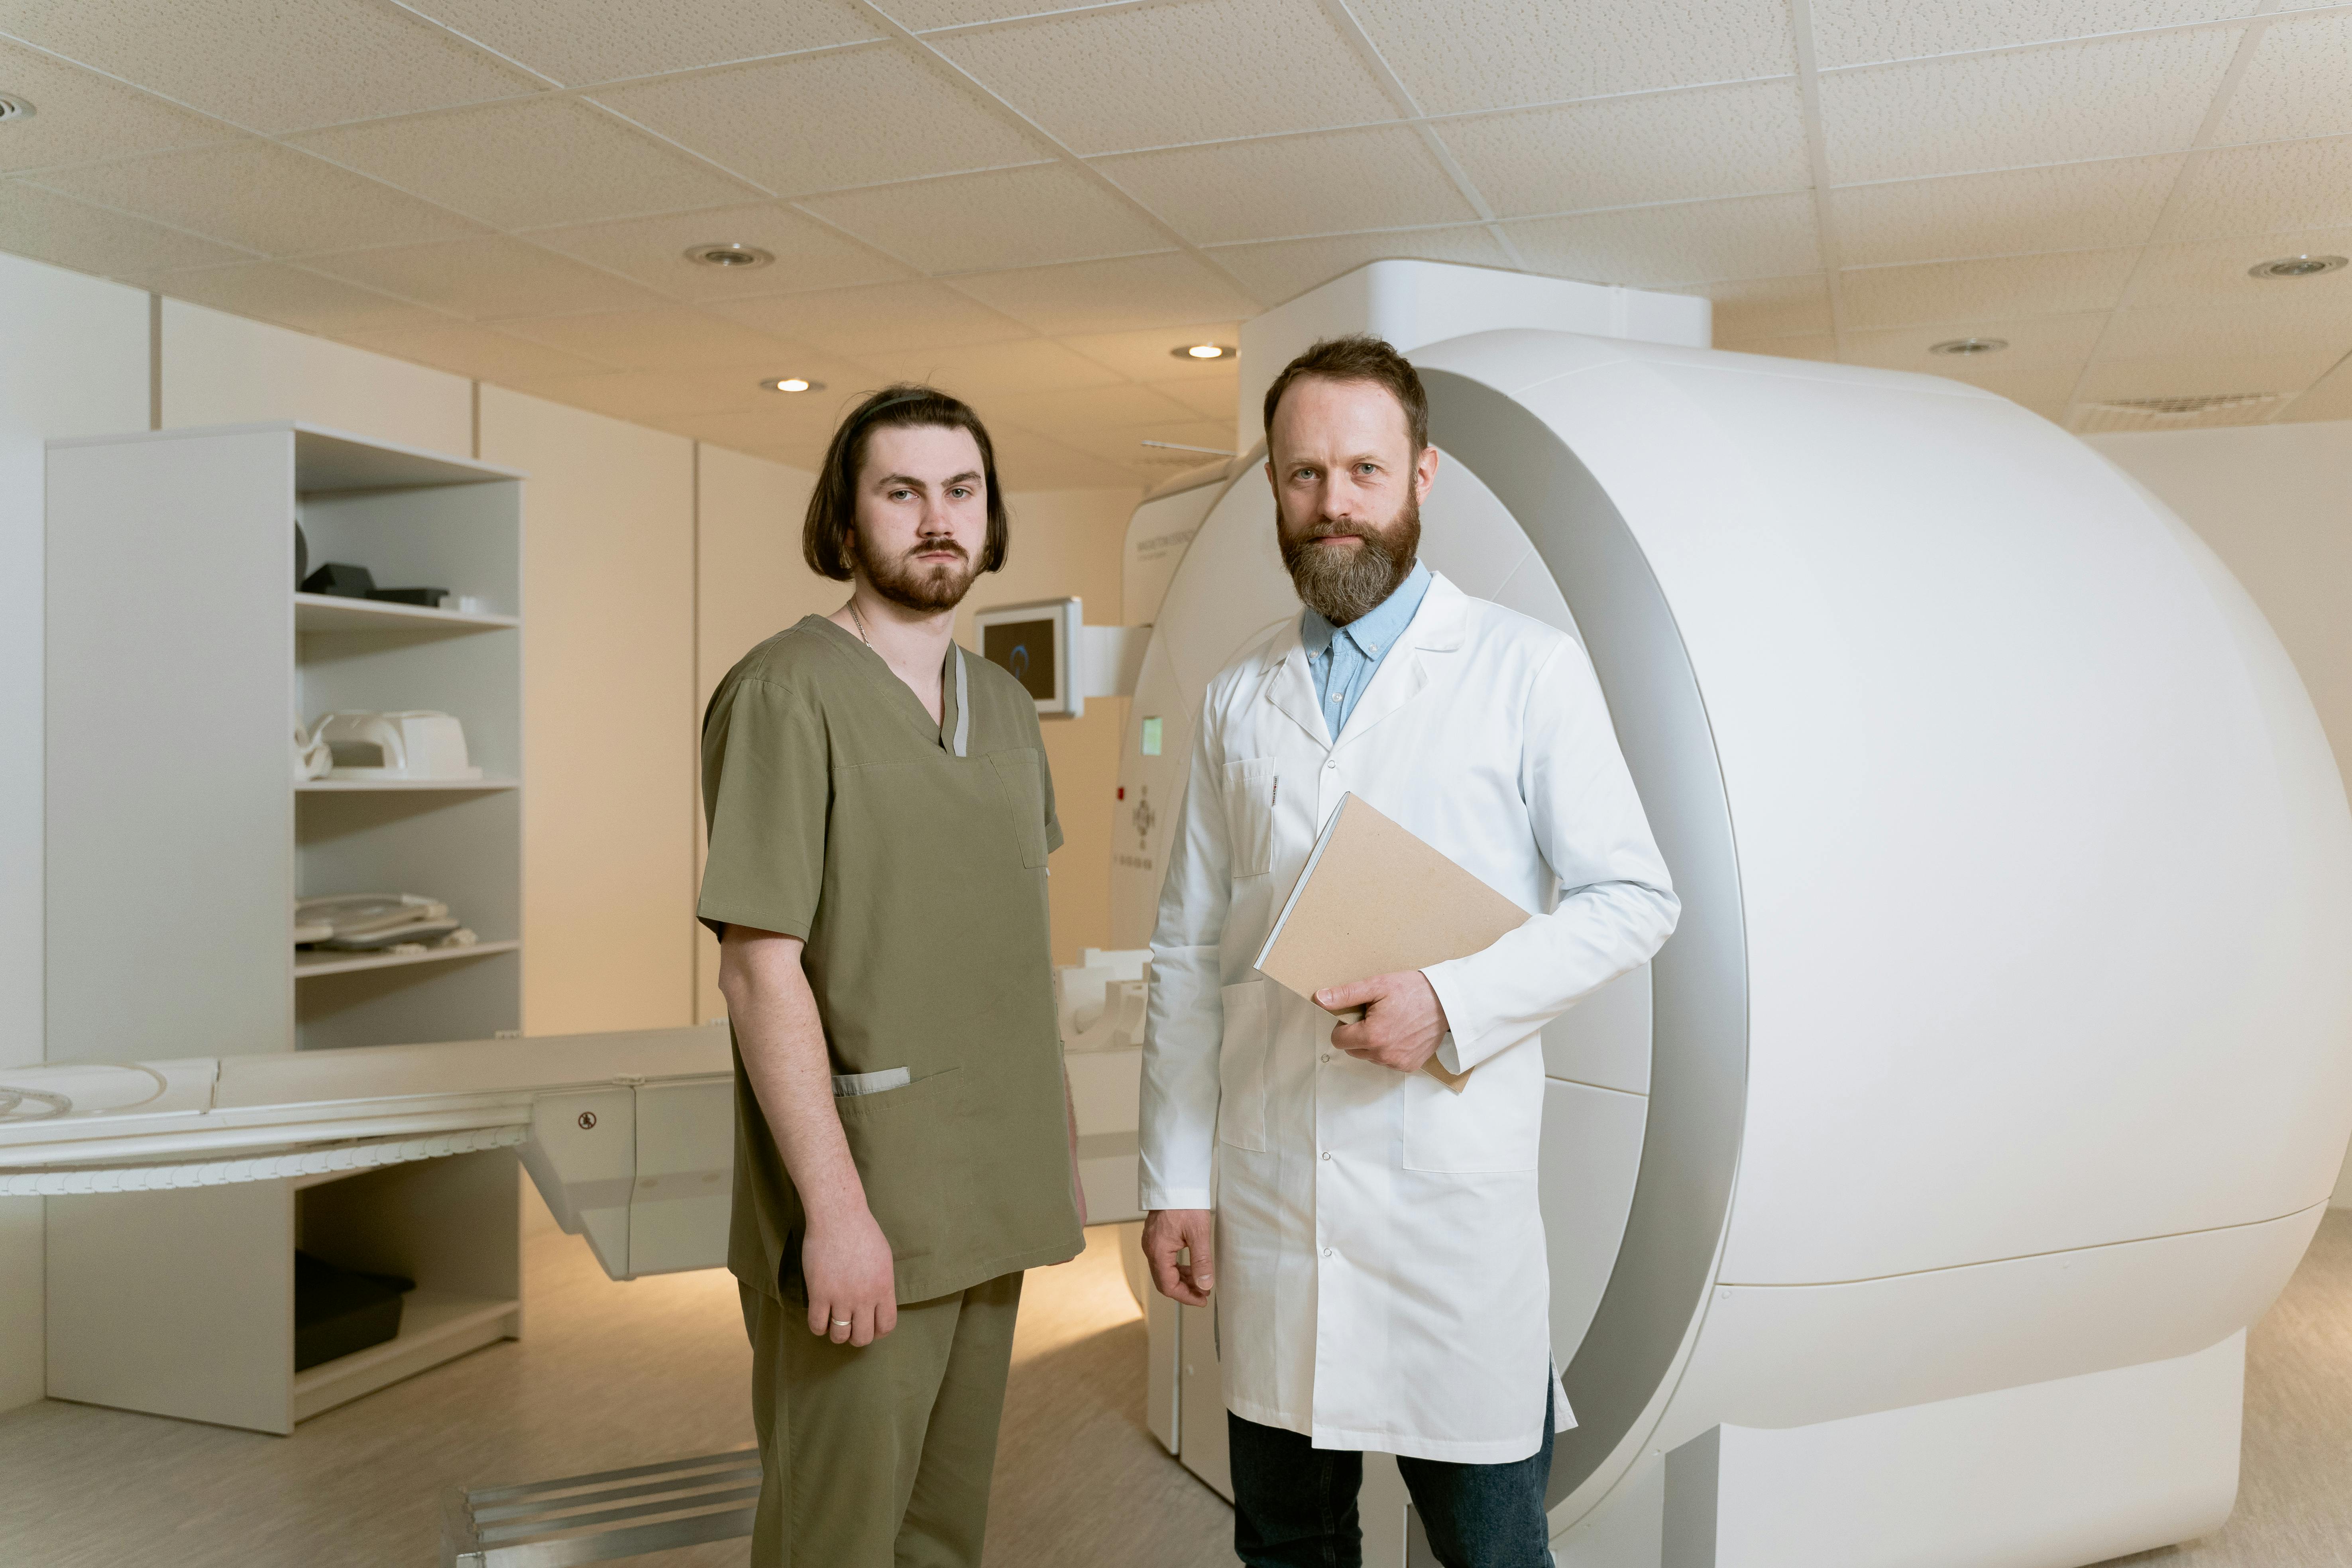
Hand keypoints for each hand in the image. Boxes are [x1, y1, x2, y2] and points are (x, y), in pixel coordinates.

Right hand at [802, 1206, 897, 1346]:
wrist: (838, 1216)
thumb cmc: (862, 1231)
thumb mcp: (883, 1258)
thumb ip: (882, 1284)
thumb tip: (879, 1303)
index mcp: (884, 1288)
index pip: (887, 1326)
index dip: (878, 1332)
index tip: (870, 1327)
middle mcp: (865, 1297)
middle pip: (863, 1337)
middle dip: (857, 1337)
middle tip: (850, 1328)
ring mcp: (842, 1297)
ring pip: (840, 1336)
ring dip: (837, 1334)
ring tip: (834, 1324)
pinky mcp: (819, 1293)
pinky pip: (817, 1325)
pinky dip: (818, 1327)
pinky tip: (819, 1317)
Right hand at [1143, 1208, 1215, 1305]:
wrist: (1175, 1181)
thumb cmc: (1185, 1203)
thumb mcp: (1198, 1233)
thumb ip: (1201, 1261)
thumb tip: (1205, 1285)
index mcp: (1158, 1250)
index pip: (1168, 1285)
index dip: (1186, 1297)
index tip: (1202, 1299)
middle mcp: (1150, 1249)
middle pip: (1164, 1281)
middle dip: (1185, 1290)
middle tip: (1204, 1294)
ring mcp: (1151, 1243)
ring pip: (1164, 1271)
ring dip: (1182, 1279)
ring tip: (1201, 1282)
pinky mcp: (1155, 1238)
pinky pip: (1164, 1260)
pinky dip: (1177, 1268)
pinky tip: (1191, 1268)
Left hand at [1319, 971, 1448, 1073]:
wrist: (1447, 1002)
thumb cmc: (1413, 991)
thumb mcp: (1376, 986)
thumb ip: (1345, 995)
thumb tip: (1319, 999)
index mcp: (1372, 1036)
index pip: (1338, 1040)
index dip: (1344, 1026)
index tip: (1358, 1014)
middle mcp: (1383, 1055)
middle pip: (1353, 1050)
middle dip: (1359, 1035)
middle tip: (1377, 1016)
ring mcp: (1397, 1063)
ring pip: (1370, 1057)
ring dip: (1374, 1044)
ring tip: (1391, 1023)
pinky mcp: (1410, 1066)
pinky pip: (1388, 1062)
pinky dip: (1390, 1050)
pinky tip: (1401, 1033)